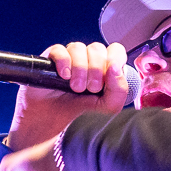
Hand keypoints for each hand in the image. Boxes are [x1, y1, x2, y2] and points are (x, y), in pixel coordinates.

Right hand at [7, 41, 132, 149]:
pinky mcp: (51, 59)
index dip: (115, 59)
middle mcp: (89, 59)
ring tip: (76, 88)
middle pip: (97, 49)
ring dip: (80, 69)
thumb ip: (119, 90)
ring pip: (79, 48)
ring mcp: (70, 57)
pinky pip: (60, 50)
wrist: (52, 122)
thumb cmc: (80, 112)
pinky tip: (64, 77)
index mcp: (105, 67)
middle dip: (96, 70)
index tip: (110, 76)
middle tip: (90, 89)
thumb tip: (115, 68)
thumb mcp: (107, 107)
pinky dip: (64, 63)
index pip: (115, 50)